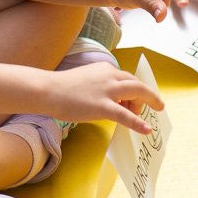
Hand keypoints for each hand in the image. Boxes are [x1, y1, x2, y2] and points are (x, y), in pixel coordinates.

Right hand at [47, 62, 162, 134]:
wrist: (48, 90)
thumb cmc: (62, 86)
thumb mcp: (87, 79)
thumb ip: (101, 85)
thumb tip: (111, 100)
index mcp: (105, 68)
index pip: (127, 77)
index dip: (133, 90)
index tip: (133, 101)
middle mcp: (109, 75)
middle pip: (136, 83)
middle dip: (145, 96)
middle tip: (148, 108)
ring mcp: (107, 90)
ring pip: (136, 92)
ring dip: (146, 103)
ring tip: (149, 116)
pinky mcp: (102, 106)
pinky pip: (125, 115)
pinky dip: (138, 122)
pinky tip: (146, 129)